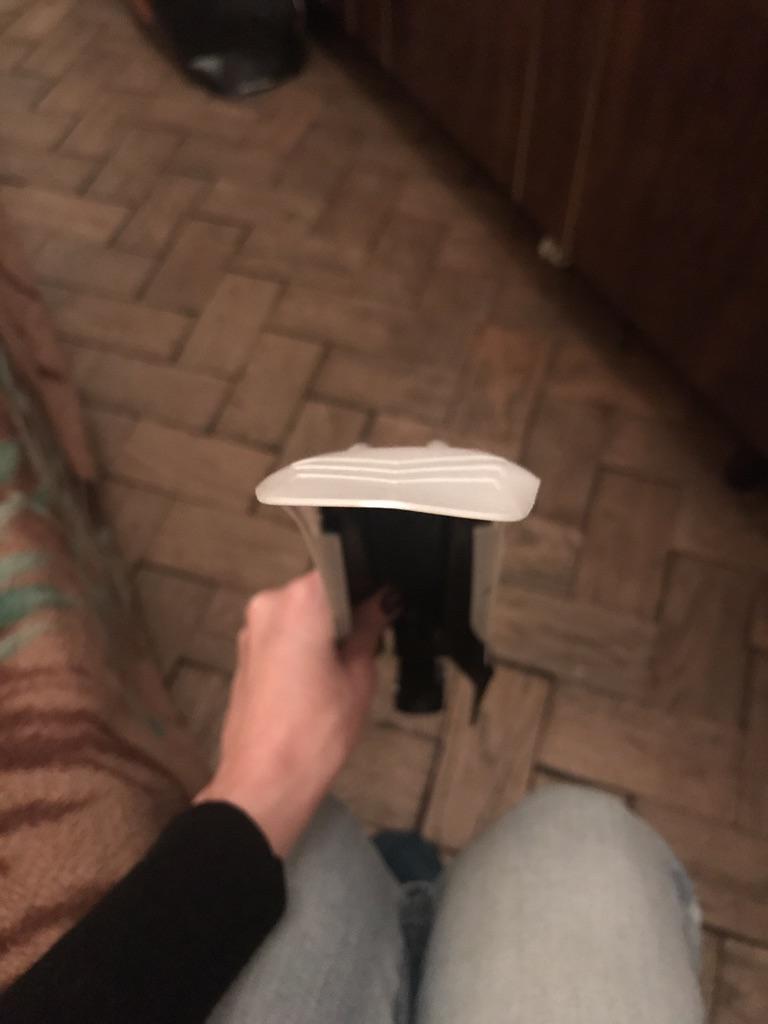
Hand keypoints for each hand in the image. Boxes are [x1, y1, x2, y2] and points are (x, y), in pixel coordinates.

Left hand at [195, 572, 391, 856]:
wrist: (264, 782)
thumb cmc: (317, 730)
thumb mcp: (358, 677)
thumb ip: (370, 629)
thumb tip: (384, 600)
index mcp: (298, 601)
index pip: (341, 571)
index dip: (367, 587)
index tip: (385, 608)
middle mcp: (268, 604)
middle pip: (317, 591)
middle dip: (344, 611)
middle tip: (372, 643)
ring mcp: (251, 630)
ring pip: (298, 614)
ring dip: (323, 629)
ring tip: (344, 669)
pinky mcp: (244, 654)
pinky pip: (281, 634)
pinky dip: (302, 645)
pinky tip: (319, 679)